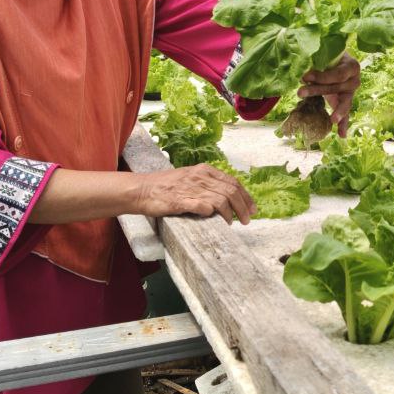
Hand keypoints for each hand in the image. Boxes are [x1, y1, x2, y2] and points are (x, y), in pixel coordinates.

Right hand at [136, 165, 255, 224]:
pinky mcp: (181, 201)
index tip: (252, 208)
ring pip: (221, 200)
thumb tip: (226, 197)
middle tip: (247, 220)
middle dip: (243, 207)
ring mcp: (191, 188)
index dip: (246, 196)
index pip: (232, 182)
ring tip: (233, 223)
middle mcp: (200, 177)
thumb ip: (207, 184)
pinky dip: (213, 213)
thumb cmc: (165, 186)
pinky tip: (216, 220)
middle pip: (231, 191)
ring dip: (231, 214)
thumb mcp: (189, 178)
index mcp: (204, 170)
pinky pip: (203, 206)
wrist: (141, 189)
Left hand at [299, 54, 360, 135]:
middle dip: (318, 90)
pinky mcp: (346, 101)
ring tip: (332, 120)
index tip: (305, 76)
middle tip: (300, 92)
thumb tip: (302, 69)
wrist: (336, 61)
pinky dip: (344, 124)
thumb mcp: (326, 56)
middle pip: (337, 88)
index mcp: (352, 66)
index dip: (322, 76)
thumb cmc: (329, 57)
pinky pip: (346, 114)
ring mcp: (351, 92)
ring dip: (336, 112)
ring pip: (343, 103)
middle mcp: (354, 80)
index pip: (338, 74)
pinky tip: (342, 135)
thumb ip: (318, 61)